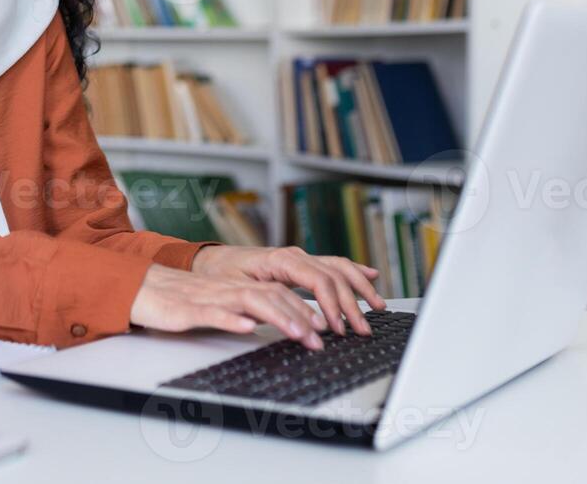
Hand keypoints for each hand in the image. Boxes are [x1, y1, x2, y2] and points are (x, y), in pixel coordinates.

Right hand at [129, 264, 325, 349]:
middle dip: (298, 316)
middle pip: (269, 296)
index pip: (274, 292)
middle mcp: (225, 290)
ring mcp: (207, 299)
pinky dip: (231, 319)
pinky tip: (246, 327)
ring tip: (297, 333)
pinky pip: (211, 312)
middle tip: (319, 338)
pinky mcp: (186, 310)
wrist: (138, 289)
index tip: (321, 327)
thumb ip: (239, 309)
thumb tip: (267, 320)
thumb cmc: (174, 299)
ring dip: (277, 317)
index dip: (300, 308)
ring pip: (248, 301)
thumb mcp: (214, 304)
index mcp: (232, 288)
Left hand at [191, 245, 385, 335]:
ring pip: (339, 268)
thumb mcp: (237, 290)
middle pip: (333, 277)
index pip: (318, 280)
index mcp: (281, 259)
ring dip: (360, 288)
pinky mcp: (301, 264)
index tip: (337, 328)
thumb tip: (290, 322)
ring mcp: (300, 258)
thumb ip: (264, 304)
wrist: (210, 260)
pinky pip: (334, 264)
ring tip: (377, 308)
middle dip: (351, 305)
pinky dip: (354, 271)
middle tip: (361, 330)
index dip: (332, 304)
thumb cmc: (221, 274)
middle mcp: (295, 256)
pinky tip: (371, 276)